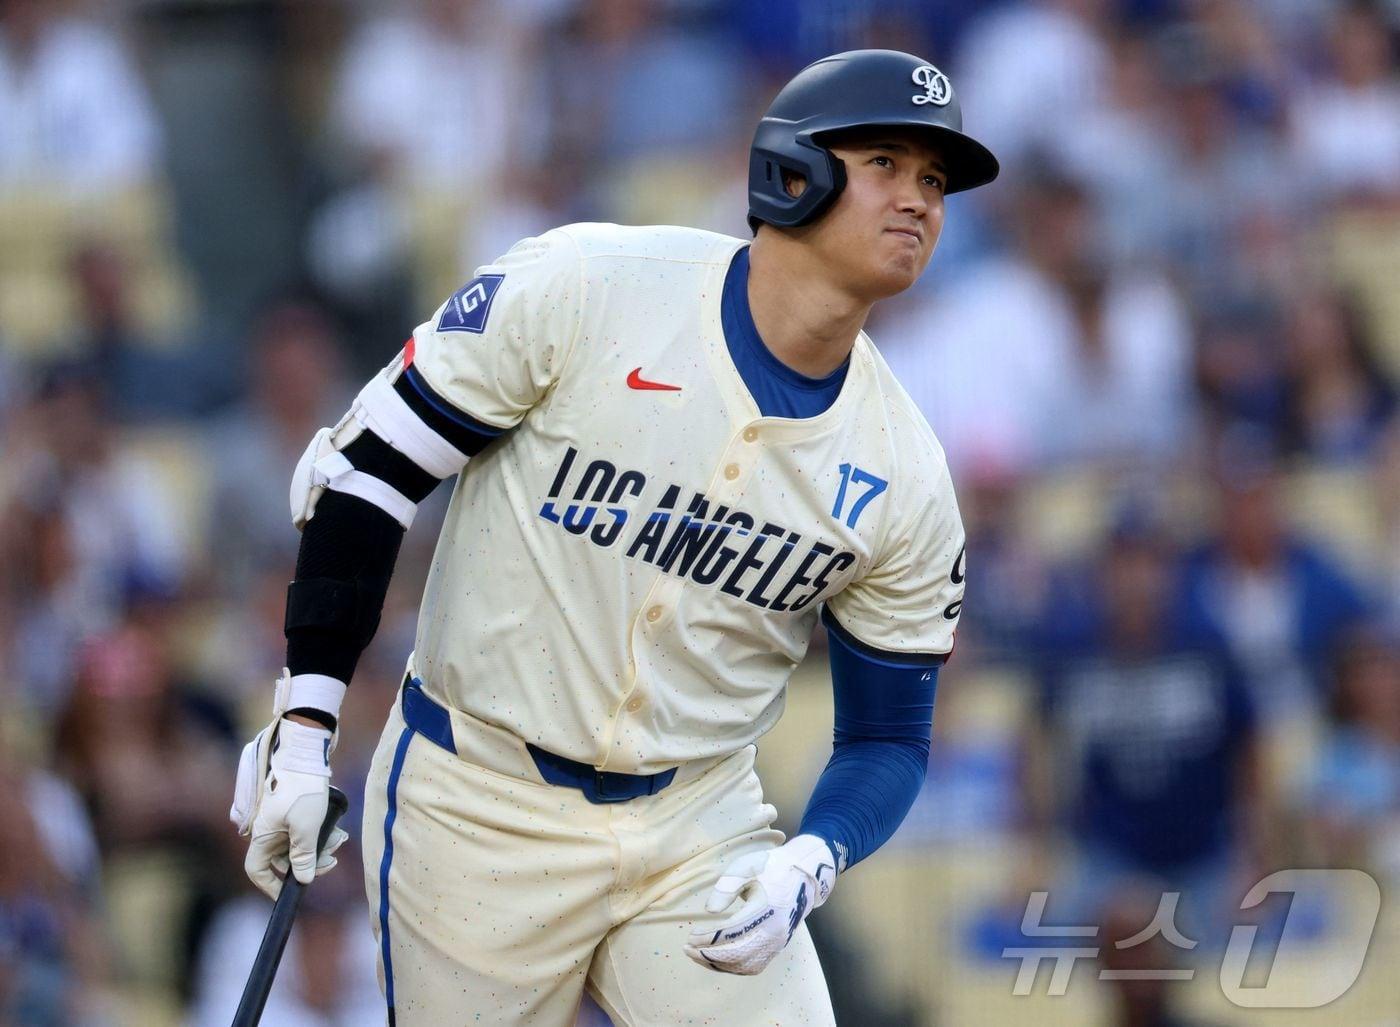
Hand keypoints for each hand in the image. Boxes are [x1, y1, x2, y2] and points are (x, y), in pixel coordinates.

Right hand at [230, 674, 347, 899]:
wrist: (306, 751)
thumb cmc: (303, 789)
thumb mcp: (306, 828)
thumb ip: (303, 857)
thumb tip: (302, 880)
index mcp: (261, 835)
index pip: (257, 870)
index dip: (272, 885)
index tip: (292, 892)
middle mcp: (266, 829)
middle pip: (283, 859)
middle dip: (308, 863)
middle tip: (331, 861)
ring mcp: (279, 819)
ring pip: (297, 844)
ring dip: (318, 848)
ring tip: (339, 840)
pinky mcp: (292, 809)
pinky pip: (304, 830)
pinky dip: (319, 833)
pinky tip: (337, 830)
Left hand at [684, 835, 836, 975]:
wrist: (803, 876)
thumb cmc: (771, 868)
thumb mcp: (747, 866)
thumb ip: (727, 886)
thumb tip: (710, 910)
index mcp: (766, 909)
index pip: (731, 931)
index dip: (708, 938)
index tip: (690, 936)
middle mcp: (774, 931)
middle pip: (737, 954)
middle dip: (708, 955)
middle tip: (688, 949)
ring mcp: (777, 943)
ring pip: (744, 965)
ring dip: (718, 964)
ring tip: (697, 955)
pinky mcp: (777, 948)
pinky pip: (753, 966)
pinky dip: (733, 967)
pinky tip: (717, 959)